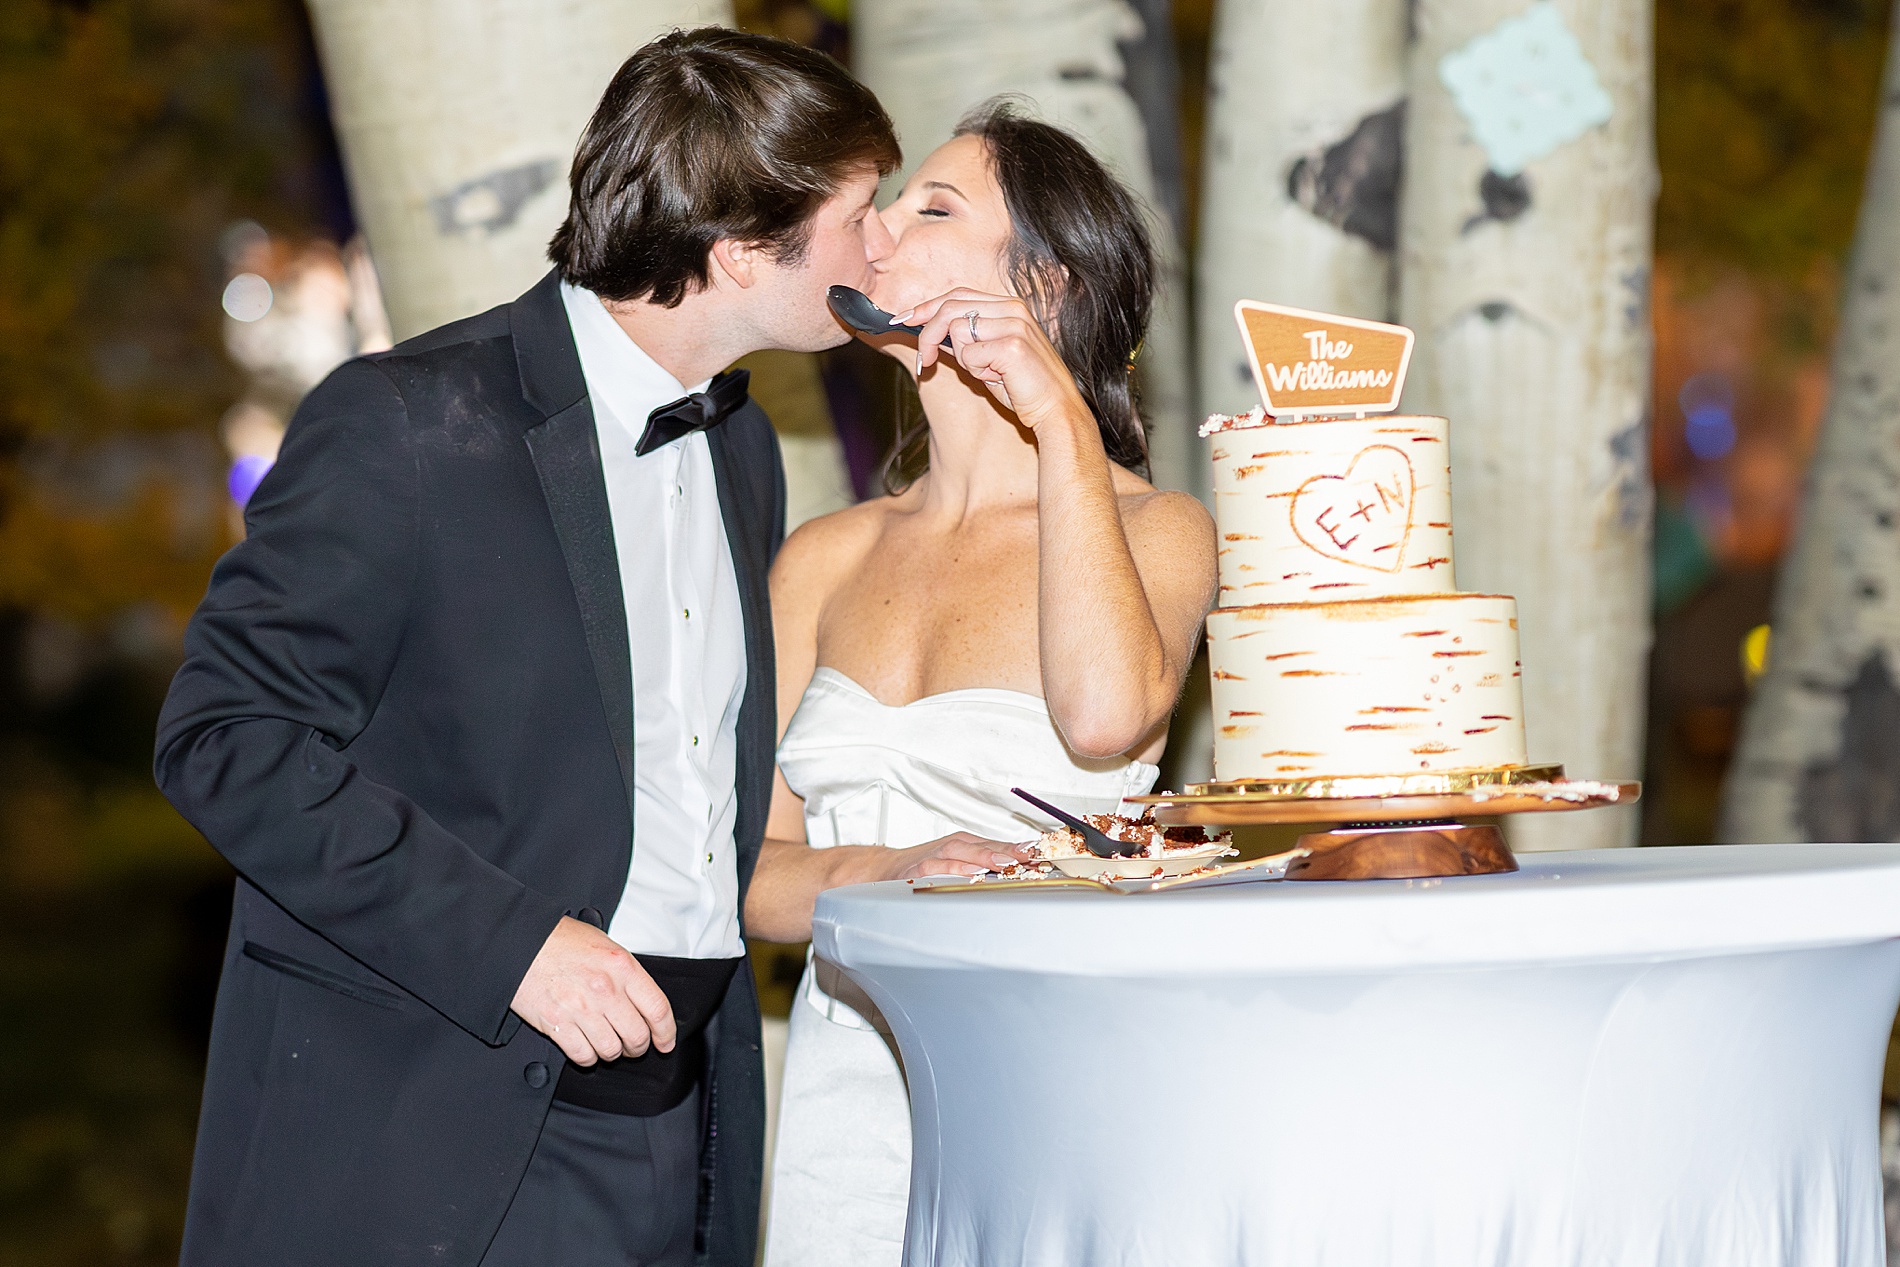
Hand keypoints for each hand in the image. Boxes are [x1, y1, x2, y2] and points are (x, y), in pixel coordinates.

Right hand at [511, 916, 676, 1066]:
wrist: (520, 943)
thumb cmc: (560, 940)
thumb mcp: (605, 944)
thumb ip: (627, 972)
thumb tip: (643, 999)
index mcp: (622, 967)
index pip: (658, 1009)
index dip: (666, 1032)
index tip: (665, 1042)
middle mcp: (606, 990)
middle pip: (638, 1037)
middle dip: (639, 1047)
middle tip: (634, 1046)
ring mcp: (581, 1009)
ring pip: (612, 1050)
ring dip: (612, 1053)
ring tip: (607, 1044)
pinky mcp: (558, 1025)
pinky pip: (583, 1056)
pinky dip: (588, 1057)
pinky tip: (586, 1047)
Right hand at [879, 831, 1030, 880]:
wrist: (884, 869)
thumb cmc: (925, 865)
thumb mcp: (958, 860)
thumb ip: (986, 864)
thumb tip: (1019, 869)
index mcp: (965, 844)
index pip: (998, 845)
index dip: (1020, 849)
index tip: (1042, 853)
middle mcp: (952, 847)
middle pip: (983, 846)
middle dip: (1007, 850)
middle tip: (1029, 856)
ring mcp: (934, 858)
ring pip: (961, 853)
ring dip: (983, 857)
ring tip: (1005, 862)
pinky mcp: (916, 872)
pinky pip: (936, 870)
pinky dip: (952, 870)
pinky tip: (966, 874)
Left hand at [897, 288, 1090, 431]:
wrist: (1056, 410)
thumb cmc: (1024, 387)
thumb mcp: (990, 357)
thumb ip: (966, 340)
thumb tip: (931, 334)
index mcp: (1009, 306)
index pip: (957, 295)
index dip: (926, 307)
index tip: (902, 320)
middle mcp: (1012, 308)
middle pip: (949, 307)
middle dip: (927, 335)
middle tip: (924, 361)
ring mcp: (1013, 324)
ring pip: (956, 329)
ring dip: (963, 359)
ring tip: (987, 373)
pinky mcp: (1012, 344)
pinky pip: (968, 354)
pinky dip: (975, 371)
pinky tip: (997, 378)